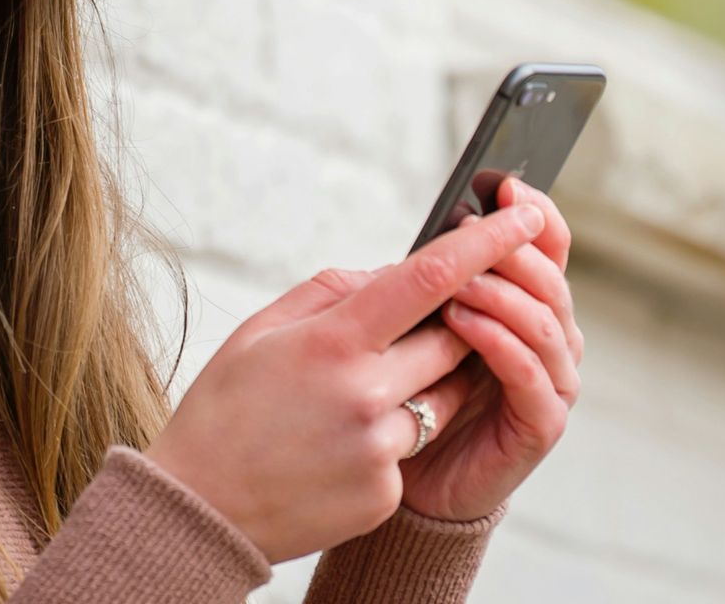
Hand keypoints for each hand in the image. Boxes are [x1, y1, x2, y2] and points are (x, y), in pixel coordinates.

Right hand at [142, 202, 546, 562]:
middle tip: (418, 324)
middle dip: (453, 324)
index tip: (524, 214)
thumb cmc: (224, 409)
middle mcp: (365, 394)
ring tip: (356, 396)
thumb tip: (393, 275)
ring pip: (442, 397)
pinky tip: (335, 446)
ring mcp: (379, 448)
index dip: (486, 242)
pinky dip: (389, 437)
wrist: (200, 509)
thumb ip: (330, 293)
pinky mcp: (385, 492)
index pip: (429, 279)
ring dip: (420, 384)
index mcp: (332, 342)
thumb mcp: (260, 332)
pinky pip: (413, 447)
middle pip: (453, 339)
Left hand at [397, 175, 583, 522]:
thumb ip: (430, 284)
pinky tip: (464, 324)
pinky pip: (532, 376)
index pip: (549, 248)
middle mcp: (550, 339)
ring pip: (547, 323)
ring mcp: (551, 382)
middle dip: (512, 251)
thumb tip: (426, 234)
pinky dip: (502, 344)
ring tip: (458, 283)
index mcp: (526, 306)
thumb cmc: (408, 393)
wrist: (405, 476)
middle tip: (470, 232)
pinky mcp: (540, 425)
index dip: (533, 215)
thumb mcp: (414, 325)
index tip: (504, 185)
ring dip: (503, 295)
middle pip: (552, 280)